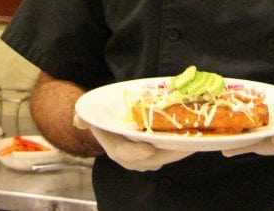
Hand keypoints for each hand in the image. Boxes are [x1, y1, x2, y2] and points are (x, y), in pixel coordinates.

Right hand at [73, 113, 191, 171]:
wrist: (109, 122)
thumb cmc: (102, 116)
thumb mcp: (90, 114)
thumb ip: (84, 117)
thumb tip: (78, 119)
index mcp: (113, 147)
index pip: (123, 154)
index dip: (135, 153)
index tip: (149, 149)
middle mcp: (130, 157)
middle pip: (150, 159)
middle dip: (168, 152)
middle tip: (185, 142)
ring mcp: (144, 157)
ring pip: (163, 157)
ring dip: (179, 151)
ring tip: (194, 139)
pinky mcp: (157, 152)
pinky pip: (170, 152)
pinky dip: (181, 146)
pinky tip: (194, 137)